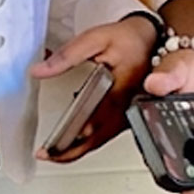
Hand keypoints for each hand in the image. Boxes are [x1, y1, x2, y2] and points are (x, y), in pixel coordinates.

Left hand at [31, 14, 156, 161]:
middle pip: (97, 139)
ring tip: (55, 151)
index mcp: (119, 90)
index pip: (93, 122)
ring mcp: (129, 112)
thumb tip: (41, 70)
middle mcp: (126, 106)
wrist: (152, 38)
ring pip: (103, 140)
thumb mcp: (96, 39)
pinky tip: (75, 140)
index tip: (51, 148)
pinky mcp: (128, 113)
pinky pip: (108, 134)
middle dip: (70, 152)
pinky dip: (90, 141)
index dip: (72, 138)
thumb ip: (67, 55)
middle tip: (47, 154)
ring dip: (79, 149)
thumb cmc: (129, 39)